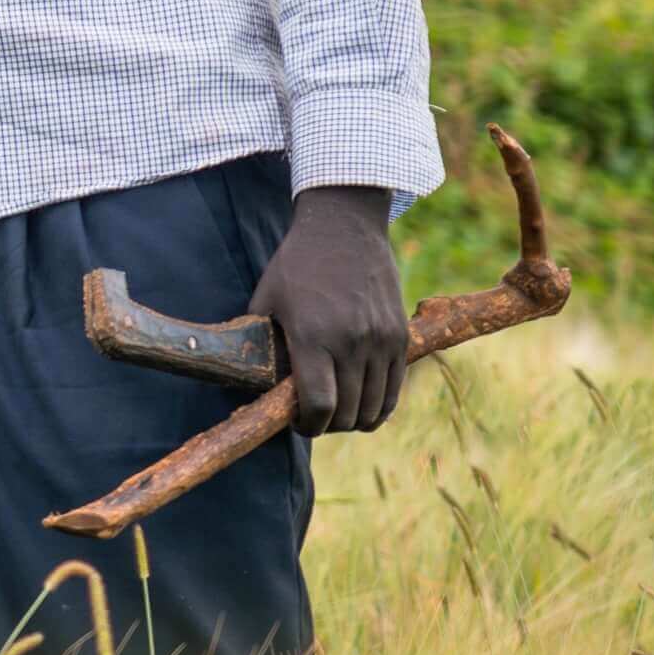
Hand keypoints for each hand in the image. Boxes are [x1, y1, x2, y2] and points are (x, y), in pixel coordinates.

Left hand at [252, 186, 407, 435]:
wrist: (344, 229)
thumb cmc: (295, 266)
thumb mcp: (266, 302)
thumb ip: (262, 346)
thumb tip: (252, 388)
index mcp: (313, 336)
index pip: (319, 404)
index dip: (308, 425)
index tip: (297, 425)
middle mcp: (352, 342)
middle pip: (348, 412)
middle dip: (328, 425)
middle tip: (314, 418)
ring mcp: (382, 340)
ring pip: (375, 407)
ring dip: (355, 419)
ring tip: (337, 412)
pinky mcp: (401, 336)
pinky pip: (395, 388)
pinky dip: (380, 405)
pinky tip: (362, 403)